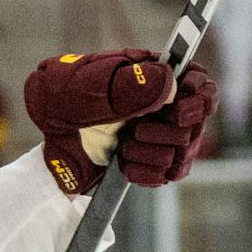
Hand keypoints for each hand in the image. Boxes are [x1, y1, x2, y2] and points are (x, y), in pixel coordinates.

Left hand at [23, 48, 215, 193]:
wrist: (48, 136)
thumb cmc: (65, 99)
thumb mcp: (90, 85)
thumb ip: (131, 84)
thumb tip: (170, 83)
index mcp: (157, 77)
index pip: (202, 86)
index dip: (200, 99)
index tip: (177, 108)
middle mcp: (166, 106)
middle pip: (195, 126)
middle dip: (163, 133)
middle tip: (134, 128)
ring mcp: (162, 136)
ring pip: (182, 154)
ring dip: (147, 153)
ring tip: (122, 144)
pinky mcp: (154, 163)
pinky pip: (167, 174)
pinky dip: (142, 171)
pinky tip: (123, 161)